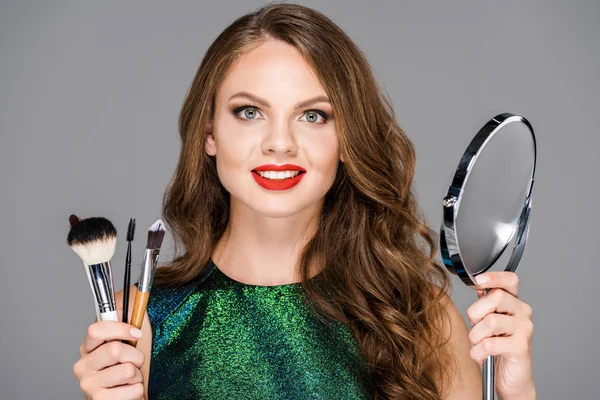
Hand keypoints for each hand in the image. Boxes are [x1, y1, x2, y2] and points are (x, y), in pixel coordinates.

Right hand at [73, 321, 145, 399]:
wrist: (127, 395)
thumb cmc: (127, 366)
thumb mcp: (127, 339)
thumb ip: (126, 317)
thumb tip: (136, 296)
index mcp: (88, 347)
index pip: (96, 330)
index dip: (121, 329)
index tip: (136, 333)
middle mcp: (83, 365)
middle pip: (115, 350)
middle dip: (135, 354)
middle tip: (135, 361)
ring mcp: (89, 385)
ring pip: (127, 370)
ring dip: (137, 374)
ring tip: (131, 377)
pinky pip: (133, 389)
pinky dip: (138, 389)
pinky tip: (129, 390)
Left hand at [466, 271, 535, 399]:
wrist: (510, 378)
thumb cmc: (496, 347)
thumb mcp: (488, 322)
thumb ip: (485, 304)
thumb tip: (477, 287)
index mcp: (514, 302)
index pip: (510, 280)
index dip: (494, 277)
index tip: (478, 281)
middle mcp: (522, 312)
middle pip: (495, 297)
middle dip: (476, 313)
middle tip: (476, 327)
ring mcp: (524, 329)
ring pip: (490, 321)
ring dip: (475, 335)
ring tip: (477, 344)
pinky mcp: (521, 347)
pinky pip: (490, 343)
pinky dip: (478, 351)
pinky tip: (480, 355)